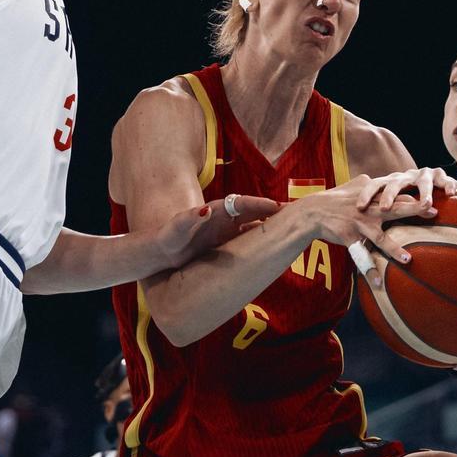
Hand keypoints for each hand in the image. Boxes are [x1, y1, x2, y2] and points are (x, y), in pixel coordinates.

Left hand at [157, 195, 280, 268]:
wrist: (159, 252)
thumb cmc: (167, 238)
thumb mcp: (177, 228)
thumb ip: (189, 219)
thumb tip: (206, 209)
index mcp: (215, 210)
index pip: (243, 204)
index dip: (260, 204)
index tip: (278, 206)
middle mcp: (224, 217)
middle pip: (254, 212)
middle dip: (274, 212)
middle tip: (296, 214)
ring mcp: (226, 230)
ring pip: (254, 226)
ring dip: (271, 226)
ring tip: (292, 229)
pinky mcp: (225, 242)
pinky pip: (248, 239)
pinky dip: (261, 240)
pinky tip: (274, 246)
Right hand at [293, 175, 432, 284]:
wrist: (313, 211)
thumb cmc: (335, 198)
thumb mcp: (352, 186)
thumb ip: (368, 183)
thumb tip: (376, 178)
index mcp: (373, 196)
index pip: (398, 195)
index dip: (416, 197)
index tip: (434, 200)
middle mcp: (368, 209)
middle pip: (395, 208)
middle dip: (415, 210)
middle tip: (433, 212)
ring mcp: (359, 223)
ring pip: (379, 237)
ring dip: (394, 249)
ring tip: (407, 260)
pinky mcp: (349, 237)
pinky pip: (360, 256)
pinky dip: (369, 270)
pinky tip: (378, 284)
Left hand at [355, 166, 456, 211]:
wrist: (436, 181)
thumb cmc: (410, 196)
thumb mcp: (395, 200)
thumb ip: (382, 209)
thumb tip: (361, 231)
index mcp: (392, 181)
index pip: (376, 184)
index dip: (367, 194)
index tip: (359, 207)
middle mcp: (406, 176)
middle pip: (395, 183)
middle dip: (390, 195)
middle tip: (384, 208)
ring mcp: (423, 174)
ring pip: (423, 181)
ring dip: (425, 192)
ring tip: (426, 204)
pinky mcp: (441, 175)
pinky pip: (445, 180)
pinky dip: (447, 185)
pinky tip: (450, 193)